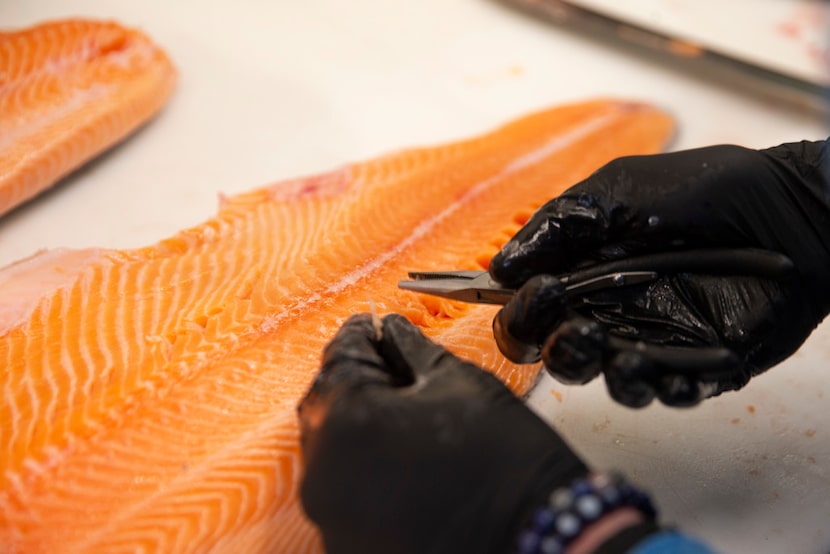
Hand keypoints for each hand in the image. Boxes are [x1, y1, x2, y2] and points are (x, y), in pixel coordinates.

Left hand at [297, 314, 586, 553]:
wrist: (535, 539)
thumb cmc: (503, 460)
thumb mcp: (457, 383)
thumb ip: (412, 350)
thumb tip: (392, 332)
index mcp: (347, 421)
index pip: (338, 359)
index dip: (359, 334)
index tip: (372, 324)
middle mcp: (325, 473)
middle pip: (325, 406)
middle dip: (354, 379)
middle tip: (386, 361)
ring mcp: (332, 516)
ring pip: (330, 451)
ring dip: (355, 424)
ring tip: (395, 409)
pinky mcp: (348, 545)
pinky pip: (343, 491)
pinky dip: (361, 466)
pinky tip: (396, 455)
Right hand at [489, 141, 829, 406]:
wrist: (789, 209)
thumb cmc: (704, 191)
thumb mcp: (620, 191)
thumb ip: (558, 224)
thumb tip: (499, 266)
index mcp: (584, 272)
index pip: (530, 310)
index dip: (520, 312)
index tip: (538, 292)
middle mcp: (612, 309)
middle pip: (560, 353)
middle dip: (558, 350)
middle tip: (580, 328)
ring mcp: (655, 339)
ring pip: (608, 380)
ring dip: (607, 374)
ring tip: (625, 354)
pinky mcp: (699, 363)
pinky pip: (669, 392)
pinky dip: (665, 390)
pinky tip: (674, 372)